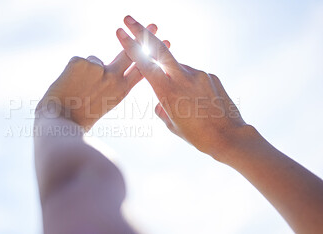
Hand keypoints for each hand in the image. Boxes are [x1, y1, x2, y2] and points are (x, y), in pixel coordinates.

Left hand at [36, 24, 168, 130]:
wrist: (59, 122)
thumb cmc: (80, 117)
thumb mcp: (106, 103)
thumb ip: (112, 85)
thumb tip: (107, 66)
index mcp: (121, 90)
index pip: (142, 68)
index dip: (153, 55)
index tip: (164, 43)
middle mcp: (113, 77)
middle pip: (129, 52)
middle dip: (141, 36)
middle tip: (153, 25)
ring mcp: (98, 68)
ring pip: (95, 61)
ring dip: (87, 72)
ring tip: (76, 89)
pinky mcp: (81, 62)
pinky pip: (79, 61)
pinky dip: (73, 71)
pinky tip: (69, 84)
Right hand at [116, 16, 247, 156]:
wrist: (229, 137)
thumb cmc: (197, 136)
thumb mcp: (171, 124)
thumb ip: (161, 108)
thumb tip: (159, 102)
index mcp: (168, 92)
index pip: (144, 64)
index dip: (130, 46)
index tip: (120, 31)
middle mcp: (183, 78)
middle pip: (159, 47)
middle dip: (142, 31)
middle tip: (129, 18)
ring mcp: (199, 74)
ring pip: (178, 66)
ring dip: (173, 74)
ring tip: (185, 99)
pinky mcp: (210, 75)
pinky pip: (193, 75)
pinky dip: (189, 83)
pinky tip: (197, 100)